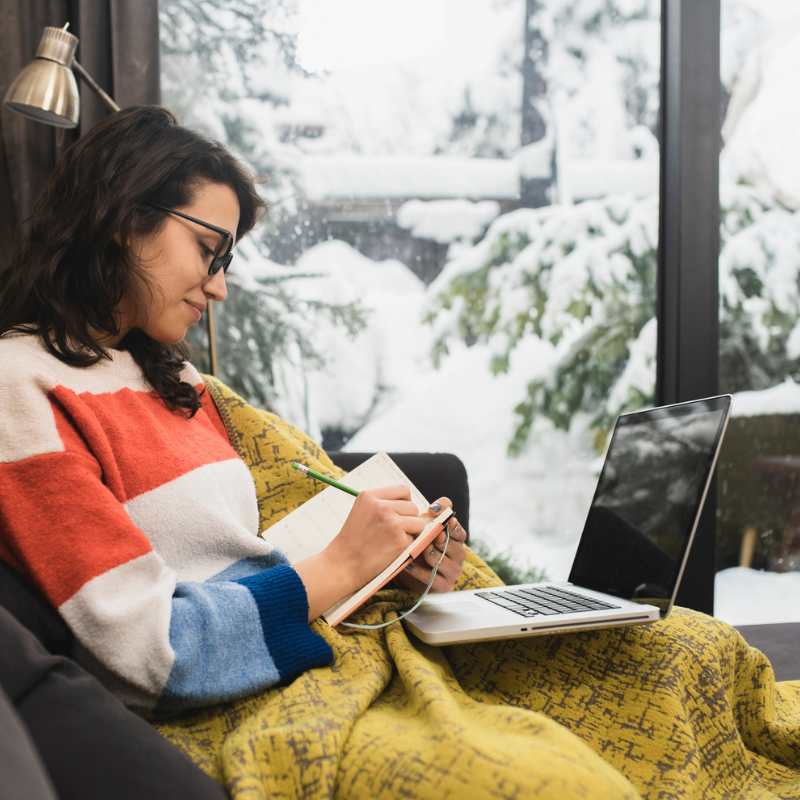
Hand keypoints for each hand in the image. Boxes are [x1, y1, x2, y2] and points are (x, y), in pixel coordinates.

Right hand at [294, 485, 426, 619]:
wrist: (343, 565)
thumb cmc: (352, 542)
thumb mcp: (361, 512)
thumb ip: (381, 503)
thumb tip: (409, 503)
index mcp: (369, 496)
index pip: (403, 490)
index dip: (405, 502)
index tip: (401, 513)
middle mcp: (381, 506)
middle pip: (412, 506)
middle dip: (408, 519)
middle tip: (395, 532)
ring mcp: (391, 522)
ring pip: (417, 522)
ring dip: (411, 532)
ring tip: (393, 540)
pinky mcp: (400, 540)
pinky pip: (415, 539)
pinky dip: (407, 546)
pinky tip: (391, 550)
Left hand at [391, 497, 466, 593]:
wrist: (403, 565)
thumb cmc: (417, 541)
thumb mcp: (424, 524)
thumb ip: (436, 511)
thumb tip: (439, 506)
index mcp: (455, 540)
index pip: (460, 533)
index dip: (454, 528)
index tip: (448, 522)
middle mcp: (456, 556)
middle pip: (456, 549)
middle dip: (444, 542)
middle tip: (435, 536)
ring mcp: (451, 572)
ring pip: (447, 565)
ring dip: (435, 557)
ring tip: (424, 550)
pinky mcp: (443, 586)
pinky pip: (434, 580)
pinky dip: (421, 572)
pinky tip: (410, 565)